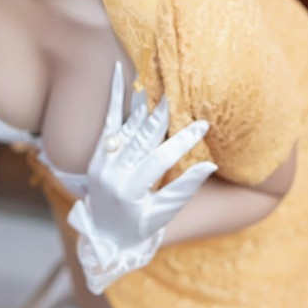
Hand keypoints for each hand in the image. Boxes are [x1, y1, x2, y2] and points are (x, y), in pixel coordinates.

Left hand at [67, 62, 216, 293]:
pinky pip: (107, 120)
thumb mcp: (162, 214)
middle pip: (142, 137)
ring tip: (159, 80)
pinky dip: (114, 96)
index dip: (183, 141)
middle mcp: (112, 173)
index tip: (203, 125)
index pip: (160, 159)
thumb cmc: (139, 227)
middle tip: (178, 91)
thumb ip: (183, 189)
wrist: (103, 235)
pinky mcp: (98, 151)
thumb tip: (209, 165)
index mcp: (130, 190)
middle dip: (163, 114)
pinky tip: (120, 71)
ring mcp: (101, 160)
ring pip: (127, 124)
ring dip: (143, 101)